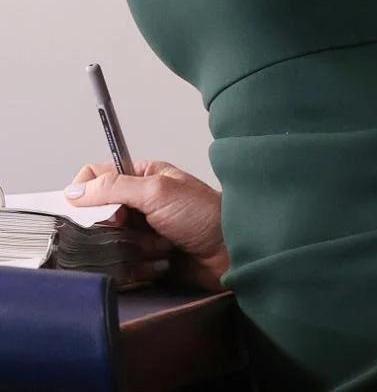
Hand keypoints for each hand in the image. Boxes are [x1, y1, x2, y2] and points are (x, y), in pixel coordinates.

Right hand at [64, 159, 229, 291]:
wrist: (234, 252)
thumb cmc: (205, 214)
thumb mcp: (158, 192)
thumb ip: (115, 187)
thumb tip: (74, 189)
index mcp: (143, 176)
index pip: (96, 178)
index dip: (90, 195)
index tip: (100, 210)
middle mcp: (140, 203)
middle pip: (99, 218)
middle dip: (119, 229)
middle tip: (141, 228)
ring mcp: (143, 232)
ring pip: (109, 245)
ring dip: (134, 250)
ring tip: (162, 246)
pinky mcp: (146, 260)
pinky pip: (123, 269)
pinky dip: (140, 268)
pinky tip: (163, 263)